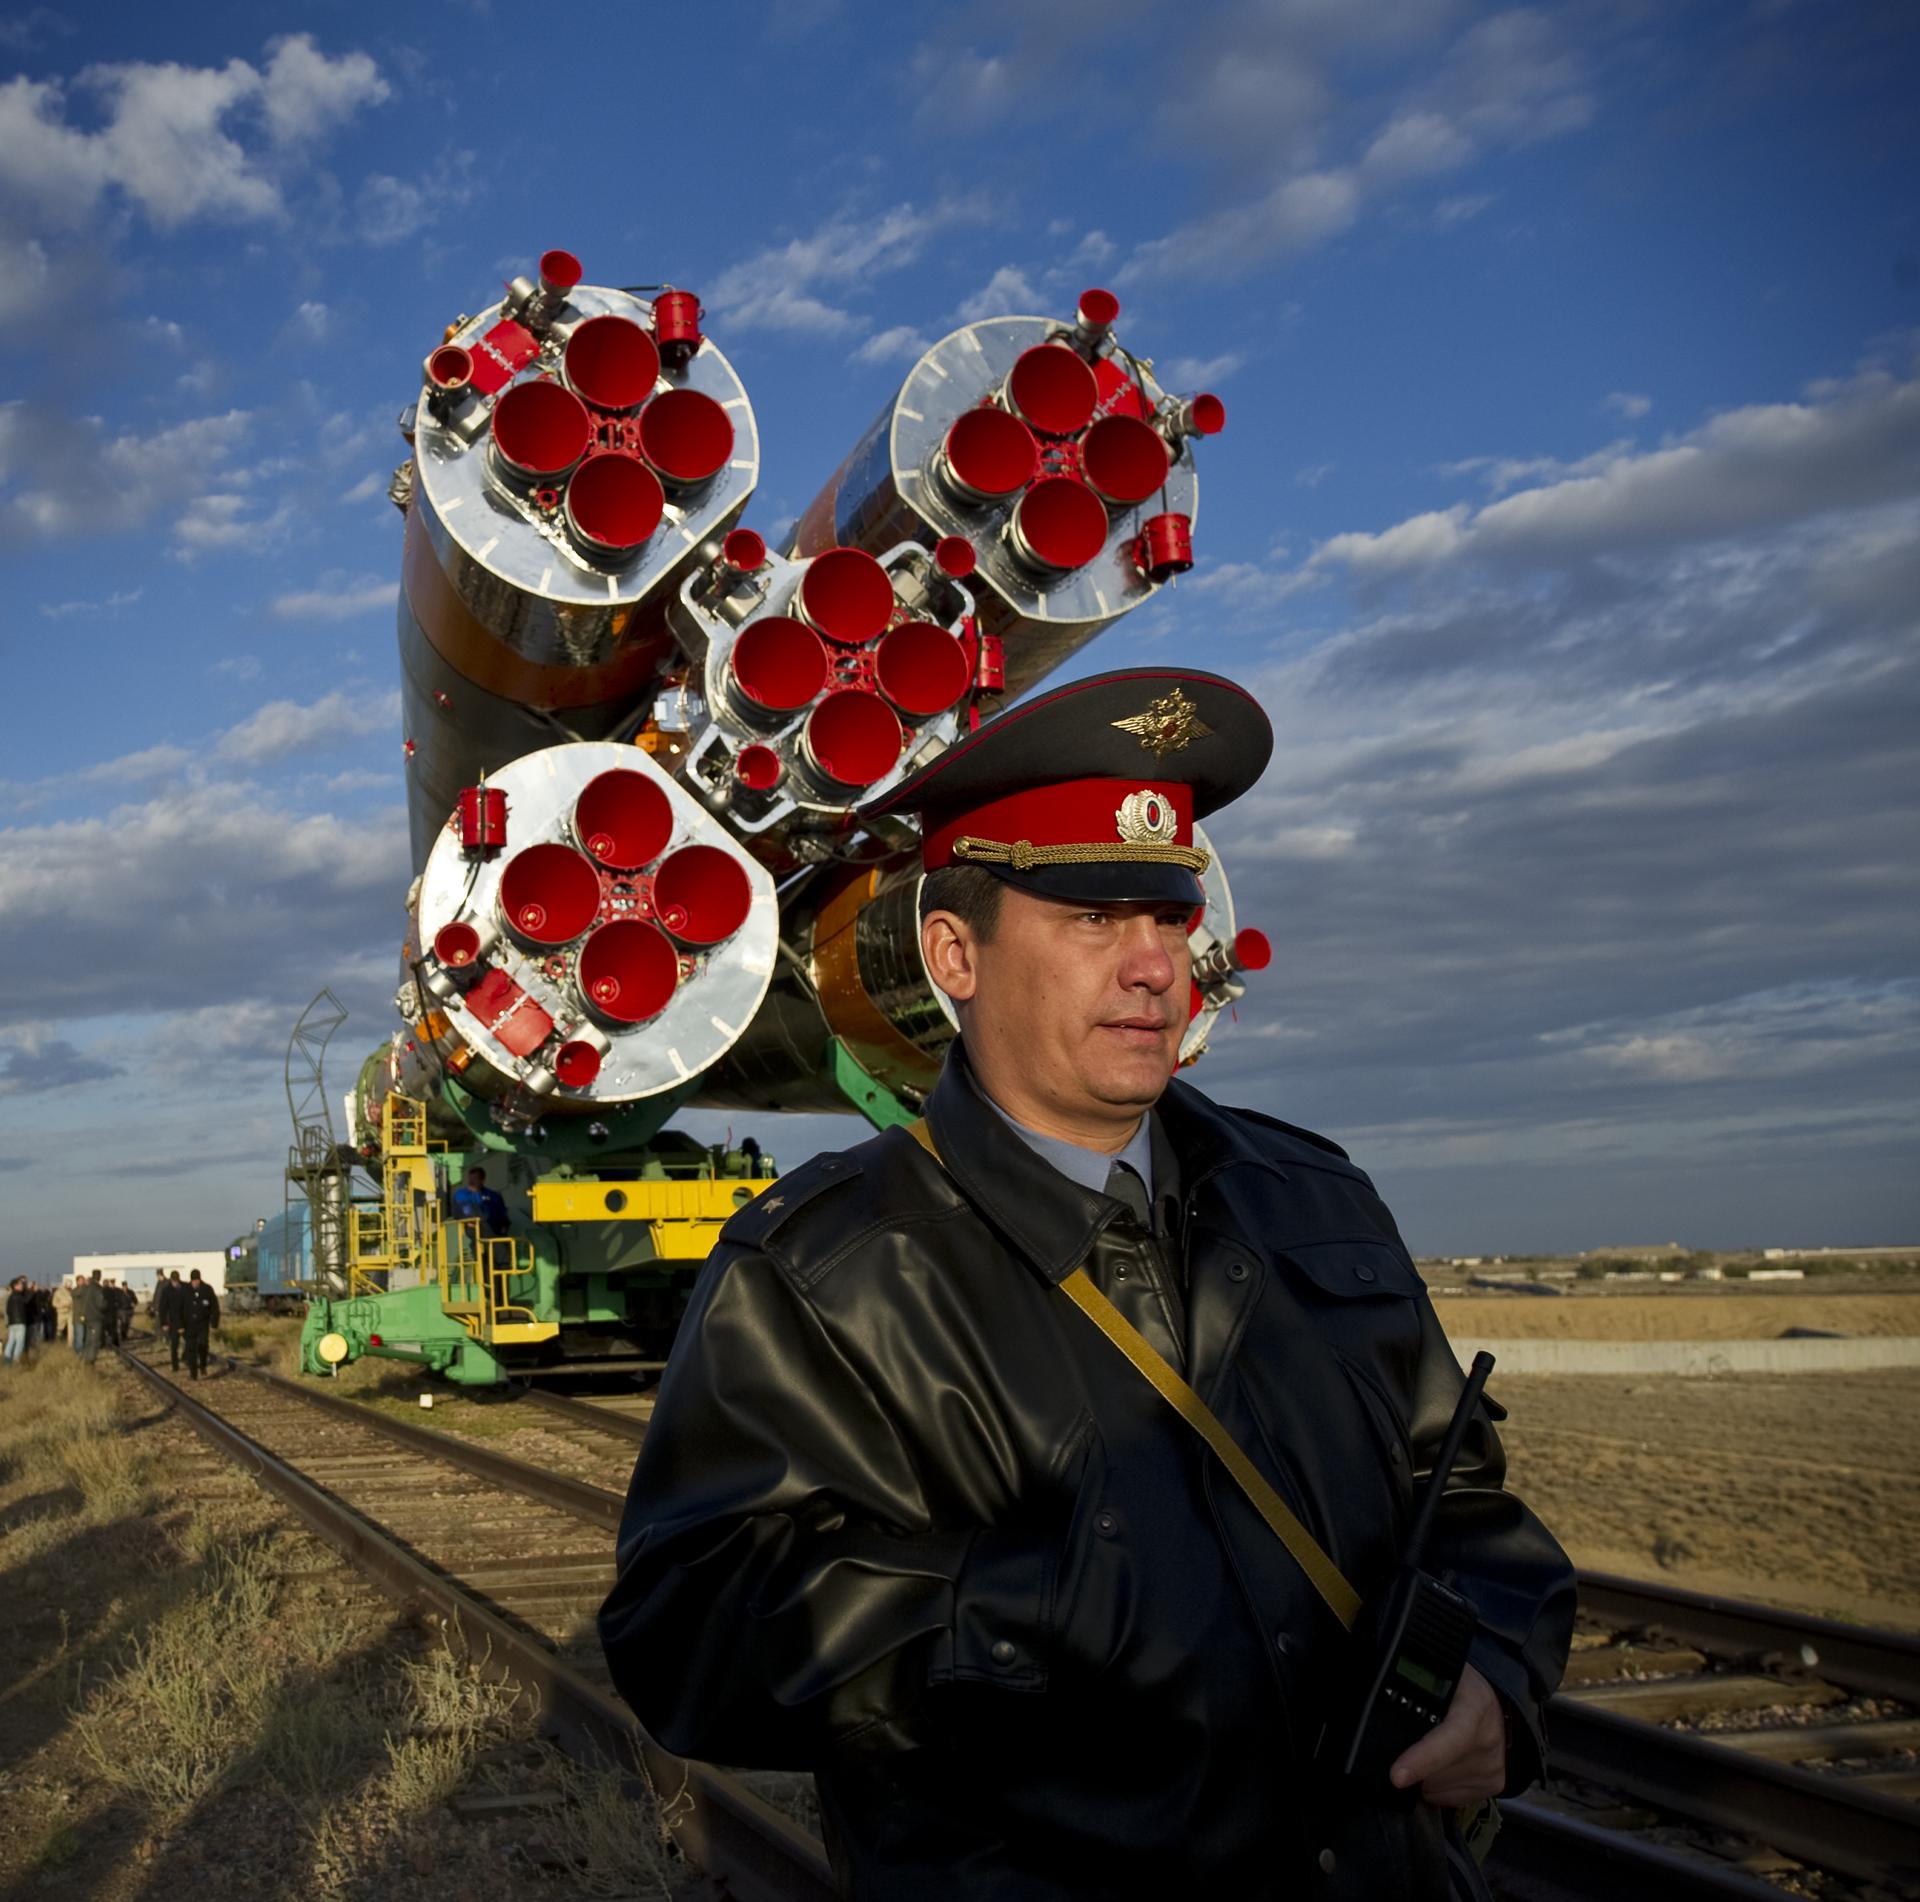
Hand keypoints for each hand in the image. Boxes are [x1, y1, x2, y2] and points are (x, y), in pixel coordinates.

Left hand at [1388, 1663, 1506, 1805]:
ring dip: (1424, 1778)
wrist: (1491, 1698)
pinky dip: (1436, 1788)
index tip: (1397, 1776)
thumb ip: (1410, 1688)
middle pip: (1439, 1771)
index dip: (1422, 1758)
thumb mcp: (1434, 1674)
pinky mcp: (1496, 1783)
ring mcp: (1494, 1763)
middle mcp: (1488, 1737)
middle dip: (1412, 1766)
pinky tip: (1437, 1767)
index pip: (1450, 1737)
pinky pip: (1452, 1799)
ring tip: (1424, 1753)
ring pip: (1440, 1788)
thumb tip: (1374, 1705)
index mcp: (1473, 1704)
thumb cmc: (1455, 1685)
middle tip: (1403, 1748)